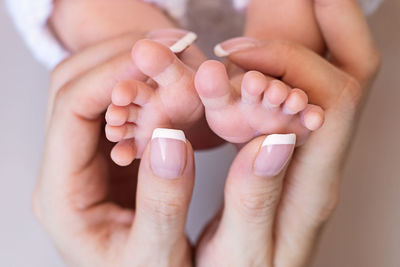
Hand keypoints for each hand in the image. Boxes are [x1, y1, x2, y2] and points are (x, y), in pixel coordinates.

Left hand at [34, 38, 196, 265]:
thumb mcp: (156, 256)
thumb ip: (163, 203)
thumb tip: (171, 138)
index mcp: (62, 196)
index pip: (71, 113)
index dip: (113, 76)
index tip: (157, 58)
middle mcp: (66, 170)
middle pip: (75, 89)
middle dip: (122, 59)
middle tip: (173, 45)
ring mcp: (87, 158)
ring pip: (95, 90)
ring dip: (132, 67)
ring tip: (176, 56)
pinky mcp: (111, 155)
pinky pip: (119, 108)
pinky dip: (145, 88)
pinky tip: (171, 84)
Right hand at [196, 0, 380, 265]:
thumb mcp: (239, 250)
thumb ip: (252, 200)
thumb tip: (270, 139)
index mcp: (313, 188)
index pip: (330, 101)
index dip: (286, 63)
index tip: (234, 51)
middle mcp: (325, 163)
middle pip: (354, 75)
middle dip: (332, 21)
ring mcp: (314, 153)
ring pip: (339, 77)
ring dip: (320, 33)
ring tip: (302, 3)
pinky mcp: (297, 151)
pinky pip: (311, 93)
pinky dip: (296, 59)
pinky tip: (270, 49)